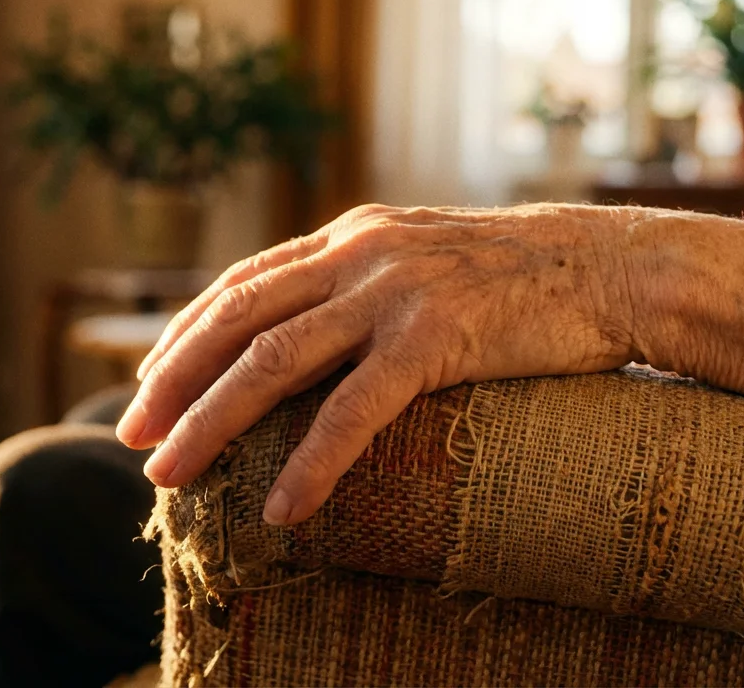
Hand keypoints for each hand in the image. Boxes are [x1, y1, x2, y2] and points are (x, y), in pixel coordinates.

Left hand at [116, 203, 638, 524]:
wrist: (613, 267)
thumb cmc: (524, 277)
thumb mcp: (428, 260)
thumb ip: (365, 282)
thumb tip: (315, 330)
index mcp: (351, 236)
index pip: (241, 285)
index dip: (183, 337)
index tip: (146, 387)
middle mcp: (359, 253)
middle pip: (237, 322)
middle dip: (172, 384)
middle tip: (131, 441)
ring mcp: (394, 291)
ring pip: (274, 362)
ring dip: (212, 424)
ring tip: (172, 479)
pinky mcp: (436, 336)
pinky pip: (353, 409)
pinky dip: (311, 462)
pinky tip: (283, 507)